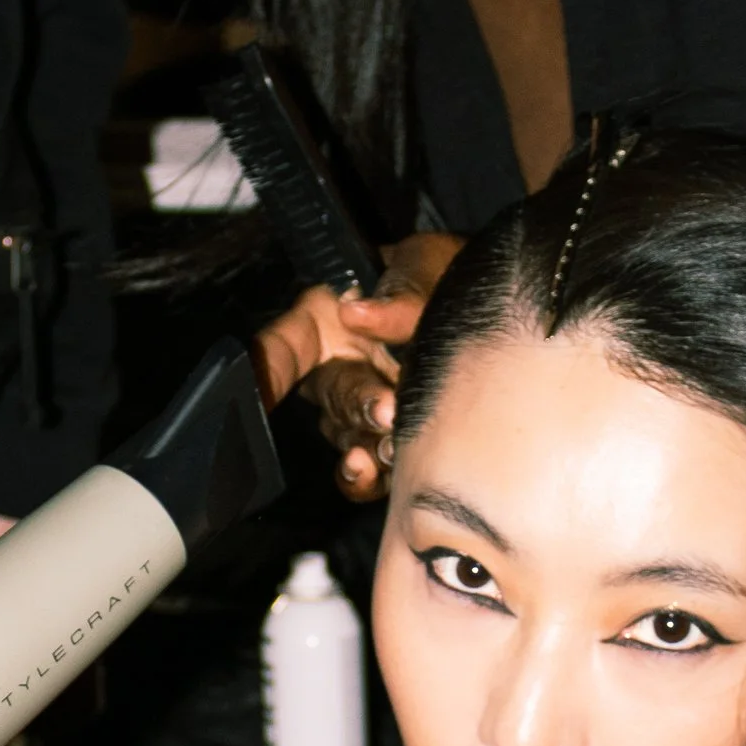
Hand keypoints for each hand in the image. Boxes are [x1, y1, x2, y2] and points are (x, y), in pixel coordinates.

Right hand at [255, 235, 462, 499]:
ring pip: (346, 434)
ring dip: (367, 445)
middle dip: (357, 403)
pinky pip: (364, 467)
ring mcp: (359, 407)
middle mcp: (335, 366)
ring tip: (392, 448)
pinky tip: (379, 473)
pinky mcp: (384, 437)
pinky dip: (368, 477)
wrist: (485, 307)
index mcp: (330, 318)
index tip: (260, 387)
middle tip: (386, 410)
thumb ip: (398, 297)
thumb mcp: (422, 269)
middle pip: (331, 393)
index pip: (286, 342)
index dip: (268, 365)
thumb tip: (355, 313)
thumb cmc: (440, 276)